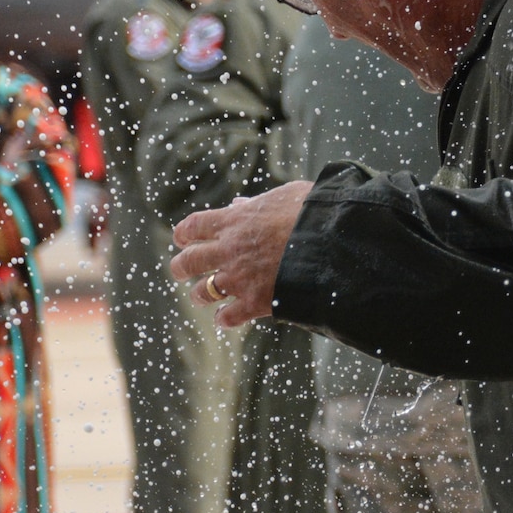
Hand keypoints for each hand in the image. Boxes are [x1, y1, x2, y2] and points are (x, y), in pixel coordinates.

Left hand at [169, 180, 313, 326]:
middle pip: (189, 261)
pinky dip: (225, 318)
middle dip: (181, 266)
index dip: (184, 234)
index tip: (183, 239)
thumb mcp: (286, 195)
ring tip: (201, 296)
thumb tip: (240, 204)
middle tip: (180, 270)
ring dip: (199, 294)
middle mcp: (229, 250)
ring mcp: (239, 278)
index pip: (193, 226)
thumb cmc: (314, 212)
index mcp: (234, 221)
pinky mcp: (255, 302)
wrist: (332, 243)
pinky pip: (228, 317)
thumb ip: (258, 201)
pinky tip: (226, 318)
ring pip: (202, 291)